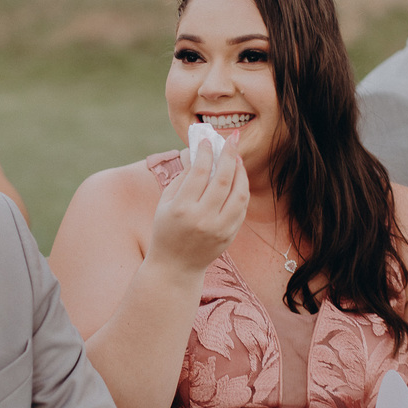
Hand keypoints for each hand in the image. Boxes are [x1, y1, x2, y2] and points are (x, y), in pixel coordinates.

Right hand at [148, 134, 247, 276]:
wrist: (175, 268)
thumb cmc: (166, 230)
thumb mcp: (165, 204)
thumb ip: (182, 178)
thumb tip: (200, 153)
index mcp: (181, 208)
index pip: (199, 172)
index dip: (206, 152)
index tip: (208, 140)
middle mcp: (202, 218)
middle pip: (223, 179)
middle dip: (229, 154)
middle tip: (231, 139)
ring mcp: (219, 228)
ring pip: (239, 193)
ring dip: (241, 171)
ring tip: (237, 158)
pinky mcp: (229, 236)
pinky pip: (241, 207)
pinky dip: (242, 189)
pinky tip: (238, 178)